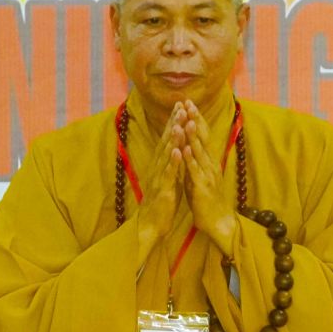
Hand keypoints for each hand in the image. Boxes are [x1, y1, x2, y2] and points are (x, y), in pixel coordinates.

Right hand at [136, 104, 185, 264]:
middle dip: (173, 123)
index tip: (181, 106)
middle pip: (166, 142)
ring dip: (172, 139)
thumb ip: (172, 164)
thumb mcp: (169, 179)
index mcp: (160, 165)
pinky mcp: (163, 190)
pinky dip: (173, 162)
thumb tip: (178, 149)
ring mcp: (159, 178)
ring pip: (166, 155)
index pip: (168, 140)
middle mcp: (157, 167)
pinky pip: (168, 174)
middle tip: (180, 106)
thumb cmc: (162, 203)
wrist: (151, 225)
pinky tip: (177, 151)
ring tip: (179, 123)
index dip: (174, 122)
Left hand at [182, 104, 236, 257]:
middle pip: (202, 138)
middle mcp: (209, 164)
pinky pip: (195, 171)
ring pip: (199, 152)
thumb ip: (194, 160)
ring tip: (186, 120)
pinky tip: (185, 149)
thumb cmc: (206, 199)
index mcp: (207, 160)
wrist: (218, 221)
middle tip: (188, 103)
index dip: (195, 118)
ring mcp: (207, 174)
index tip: (188, 103)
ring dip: (192, 136)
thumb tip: (187, 145)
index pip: (202, 135)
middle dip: (195, 120)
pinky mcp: (203, 187)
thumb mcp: (198, 175)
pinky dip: (190, 159)